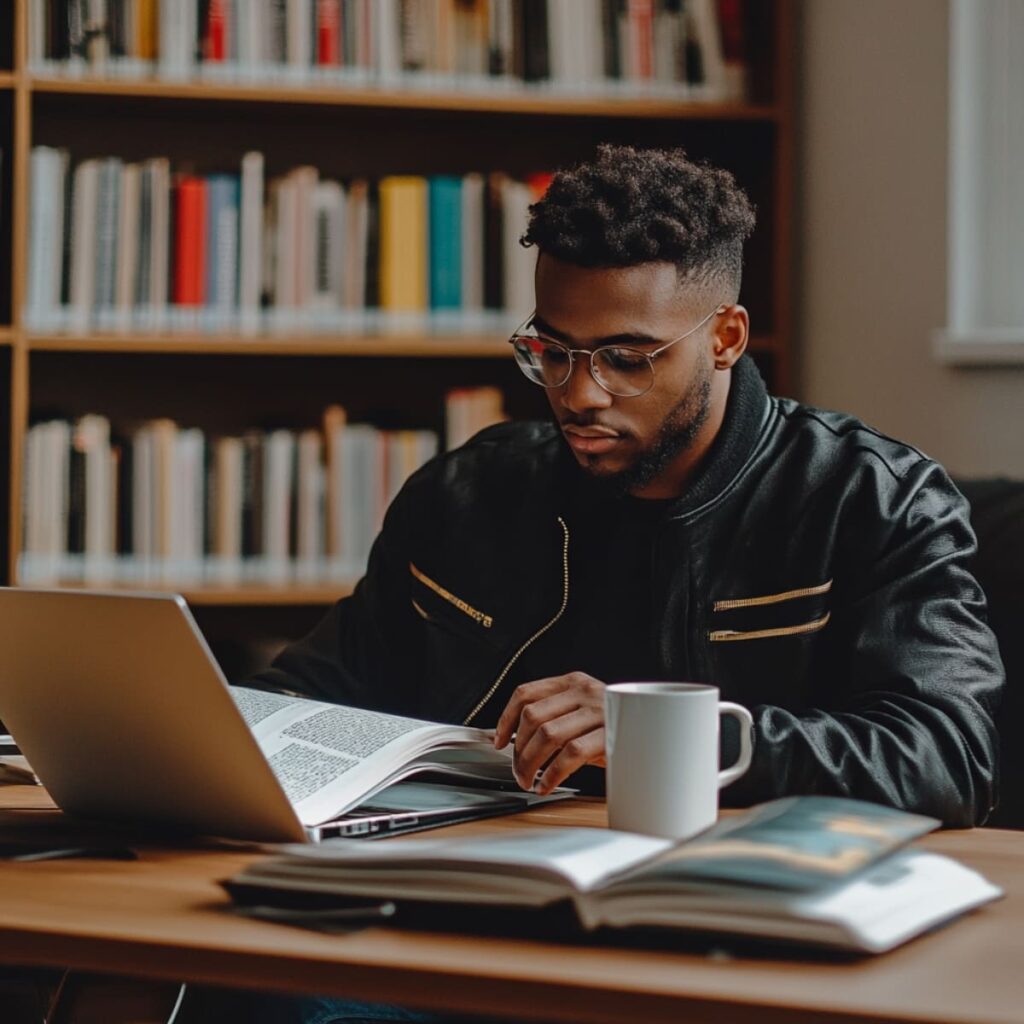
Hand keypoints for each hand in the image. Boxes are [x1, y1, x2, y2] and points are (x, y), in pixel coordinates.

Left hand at [493, 672, 606, 794]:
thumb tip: (515, 742)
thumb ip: (555, 717)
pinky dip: (552, 774)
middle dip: (518, 749)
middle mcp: (584, 690)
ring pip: (547, 734)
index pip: (526, 693)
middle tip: (518, 771)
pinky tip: (547, 785)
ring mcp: (598, 710)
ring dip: (530, 763)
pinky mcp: (610, 733)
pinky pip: (570, 754)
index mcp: (573, 682)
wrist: (656, 736)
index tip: (498, 741)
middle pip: (533, 716)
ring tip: (529, 780)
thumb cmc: (615, 728)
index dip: (505, 719)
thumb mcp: (583, 715)